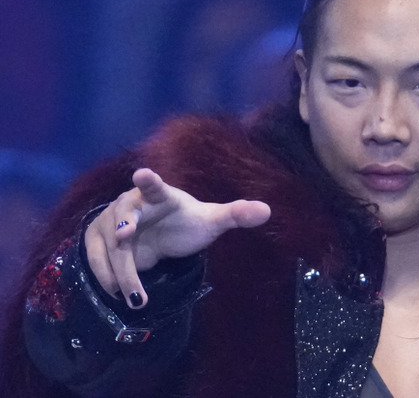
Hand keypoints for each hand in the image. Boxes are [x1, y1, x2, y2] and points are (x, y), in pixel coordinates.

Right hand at [84, 168, 270, 308]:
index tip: (142, 174)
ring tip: (134, 297)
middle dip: (122, 225)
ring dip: (119, 270)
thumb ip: (236, 214)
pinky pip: (98, 259)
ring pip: (111, 245)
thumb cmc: (186, 223)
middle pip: (124, 213)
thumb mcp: (211, 221)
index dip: (149, 180)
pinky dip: (107, 277)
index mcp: (161, 195)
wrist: (159, 233)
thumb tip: (267, 210)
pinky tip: (120, 295)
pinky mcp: (99, 240)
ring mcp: (111, 221)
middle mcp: (132, 204)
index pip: (155, 185)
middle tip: (123, 236)